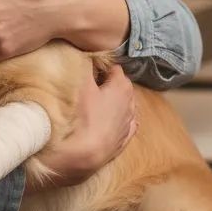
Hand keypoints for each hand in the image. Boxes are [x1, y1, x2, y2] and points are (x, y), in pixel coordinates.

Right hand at [29, 64, 136, 190]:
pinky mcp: (121, 143)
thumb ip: (85, 64)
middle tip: (89, 85)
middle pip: (121, 87)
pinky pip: (124, 127)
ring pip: (124, 108)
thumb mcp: (80, 82)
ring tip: (95, 103)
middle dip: (108, 84)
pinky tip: (109, 122)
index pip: (114, 68)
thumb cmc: (81, 115)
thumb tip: (88, 55)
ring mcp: (127, 126)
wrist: (81, 155)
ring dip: (112, 103)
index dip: (100, 67)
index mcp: (122, 87)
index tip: (88, 70)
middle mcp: (130, 105)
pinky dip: (117, 121)